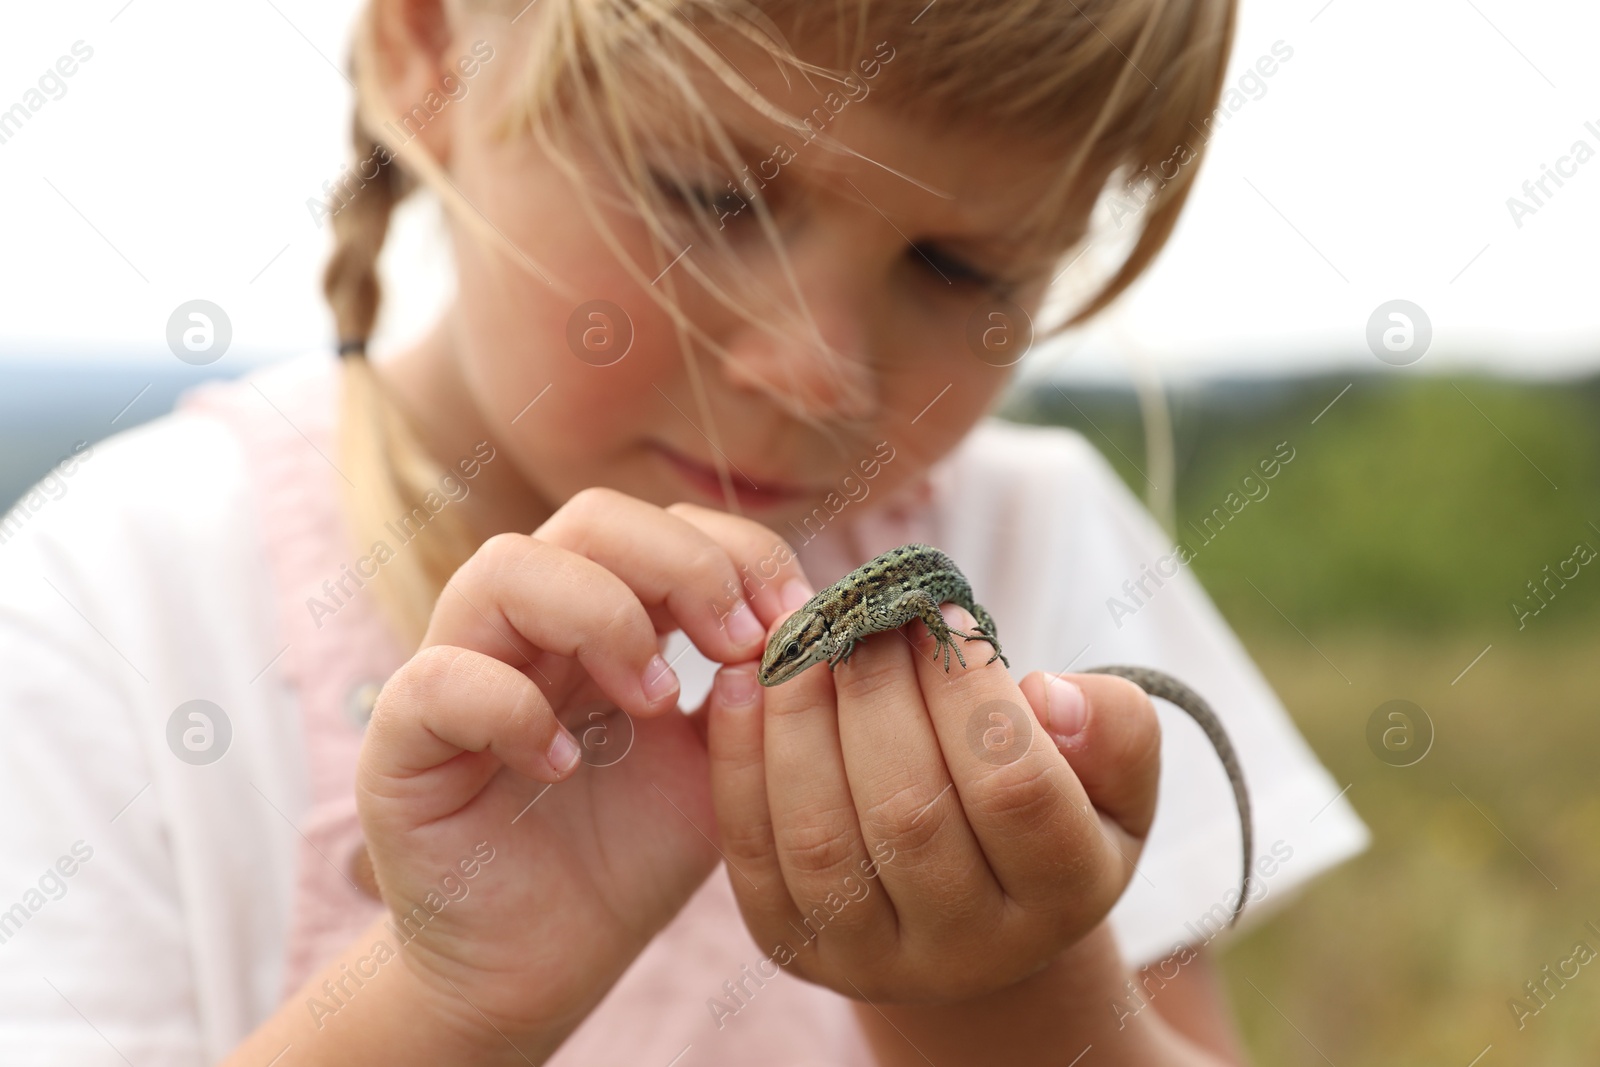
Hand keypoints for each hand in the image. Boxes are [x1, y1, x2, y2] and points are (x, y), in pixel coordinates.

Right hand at [354, 489, 808, 1053]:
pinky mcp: (401, 741)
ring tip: (655, 703)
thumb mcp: (720, 769)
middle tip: (736, 647)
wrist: (542, 970)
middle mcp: (529, 626)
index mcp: (607, 617)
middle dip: (680, 566)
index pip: (664, 523)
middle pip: (590, 517)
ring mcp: (457, 670)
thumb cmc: (627, 859)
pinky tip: (563, 767)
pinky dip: (511, 710)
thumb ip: (757, 694)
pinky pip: (439, 678)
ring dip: (602, 620)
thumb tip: (806, 623)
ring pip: (505, 568)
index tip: (793, 622)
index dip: (736, 552)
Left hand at [707, 602, 1162, 1003]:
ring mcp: (871, 960)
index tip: (944, 612)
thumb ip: (1114, 729)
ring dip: (800, 718)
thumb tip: (1046, 695)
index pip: (1015, 789)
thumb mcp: (1115, 775)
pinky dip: (740, 759)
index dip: (973, 691)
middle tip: (863, 611)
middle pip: (909, 813)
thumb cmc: (1055, 808)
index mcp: (1064, 898)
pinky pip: (754, 852)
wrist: (976, 909)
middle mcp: (968, 950)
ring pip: (821, 838)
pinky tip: (745, 683)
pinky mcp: (793, 947)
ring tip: (803, 636)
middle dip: (877, 690)